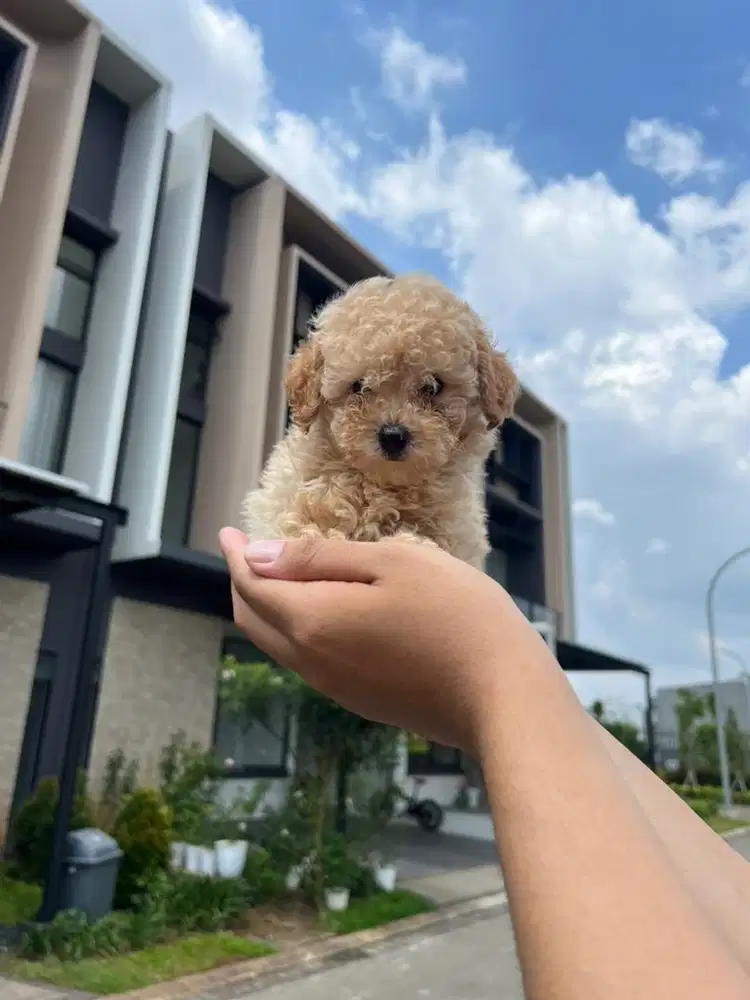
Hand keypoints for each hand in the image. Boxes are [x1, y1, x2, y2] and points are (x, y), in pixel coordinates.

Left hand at [218, 528, 545, 754]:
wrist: (502, 695)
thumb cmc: (454, 614)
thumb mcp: (391, 563)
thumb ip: (320, 559)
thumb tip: (258, 556)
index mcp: (312, 622)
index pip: (251, 586)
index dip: (235, 555)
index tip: (229, 531)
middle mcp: (312, 662)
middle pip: (255, 621)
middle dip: (243, 583)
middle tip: (248, 552)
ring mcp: (335, 688)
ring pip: (278, 645)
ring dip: (268, 609)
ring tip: (281, 576)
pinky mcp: (360, 702)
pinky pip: (306, 662)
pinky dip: (294, 630)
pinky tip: (321, 610)